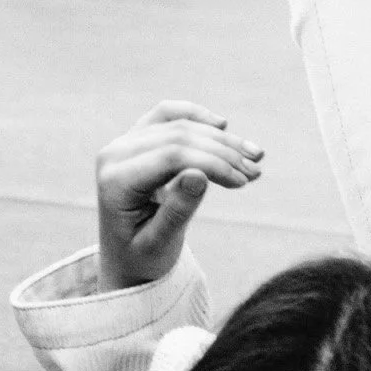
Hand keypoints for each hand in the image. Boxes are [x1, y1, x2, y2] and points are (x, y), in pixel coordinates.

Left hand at [96, 102, 262, 290]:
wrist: (126, 257)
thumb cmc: (142, 256)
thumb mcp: (160, 243)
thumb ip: (177, 210)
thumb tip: (199, 175)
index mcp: (115, 181)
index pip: (171, 156)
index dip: (212, 163)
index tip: (243, 181)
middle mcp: (115, 154)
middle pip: (179, 137)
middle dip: (222, 152)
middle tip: (255, 172)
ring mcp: (124, 142)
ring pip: (180, 124)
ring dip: (220, 138)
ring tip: (254, 156)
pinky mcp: (137, 137)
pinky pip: (169, 113)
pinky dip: (197, 115)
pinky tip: (222, 125)